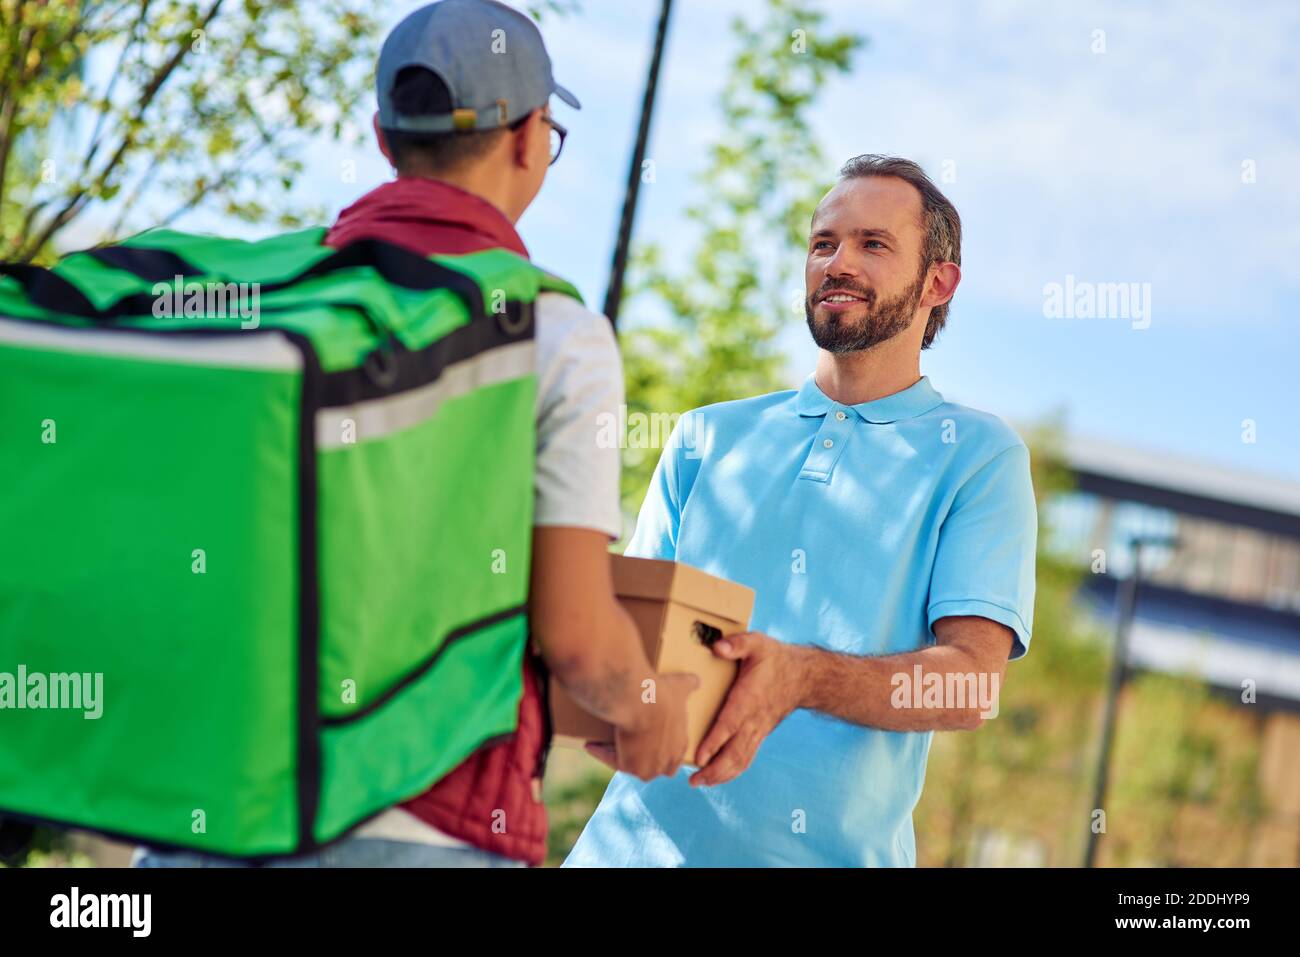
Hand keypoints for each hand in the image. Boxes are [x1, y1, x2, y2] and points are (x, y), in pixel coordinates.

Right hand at [585, 671, 698, 780]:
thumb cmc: (662, 693)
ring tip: (608, 741)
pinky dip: (600, 752)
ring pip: (632, 765)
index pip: (672, 756)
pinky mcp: (628, 767)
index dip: (657, 747)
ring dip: (620, 756)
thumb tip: (697, 680)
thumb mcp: (680, 686)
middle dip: (640, 757)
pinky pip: (611, 761)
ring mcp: (648, 768)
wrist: (641, 702)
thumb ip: (690, 684)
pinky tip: (590, 744)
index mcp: (680, 746)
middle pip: (652, 766)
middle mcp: (666, 762)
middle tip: (626, 741)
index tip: (645, 736)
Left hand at [689, 631, 803, 787]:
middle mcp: (753, 720)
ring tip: (700, 782)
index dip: (714, 742)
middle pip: (734, 752)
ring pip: (741, 760)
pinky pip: (746, 758)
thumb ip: (737, 644)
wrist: (804, 676)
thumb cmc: (775, 659)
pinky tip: (718, 777)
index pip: (729, 725)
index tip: (699, 757)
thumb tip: (717, 647)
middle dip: (714, 769)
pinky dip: (732, 771)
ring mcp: (758, 730)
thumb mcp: (757, 643)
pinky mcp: (760, 735)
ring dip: (721, 775)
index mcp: (748, 699)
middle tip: (693, 780)